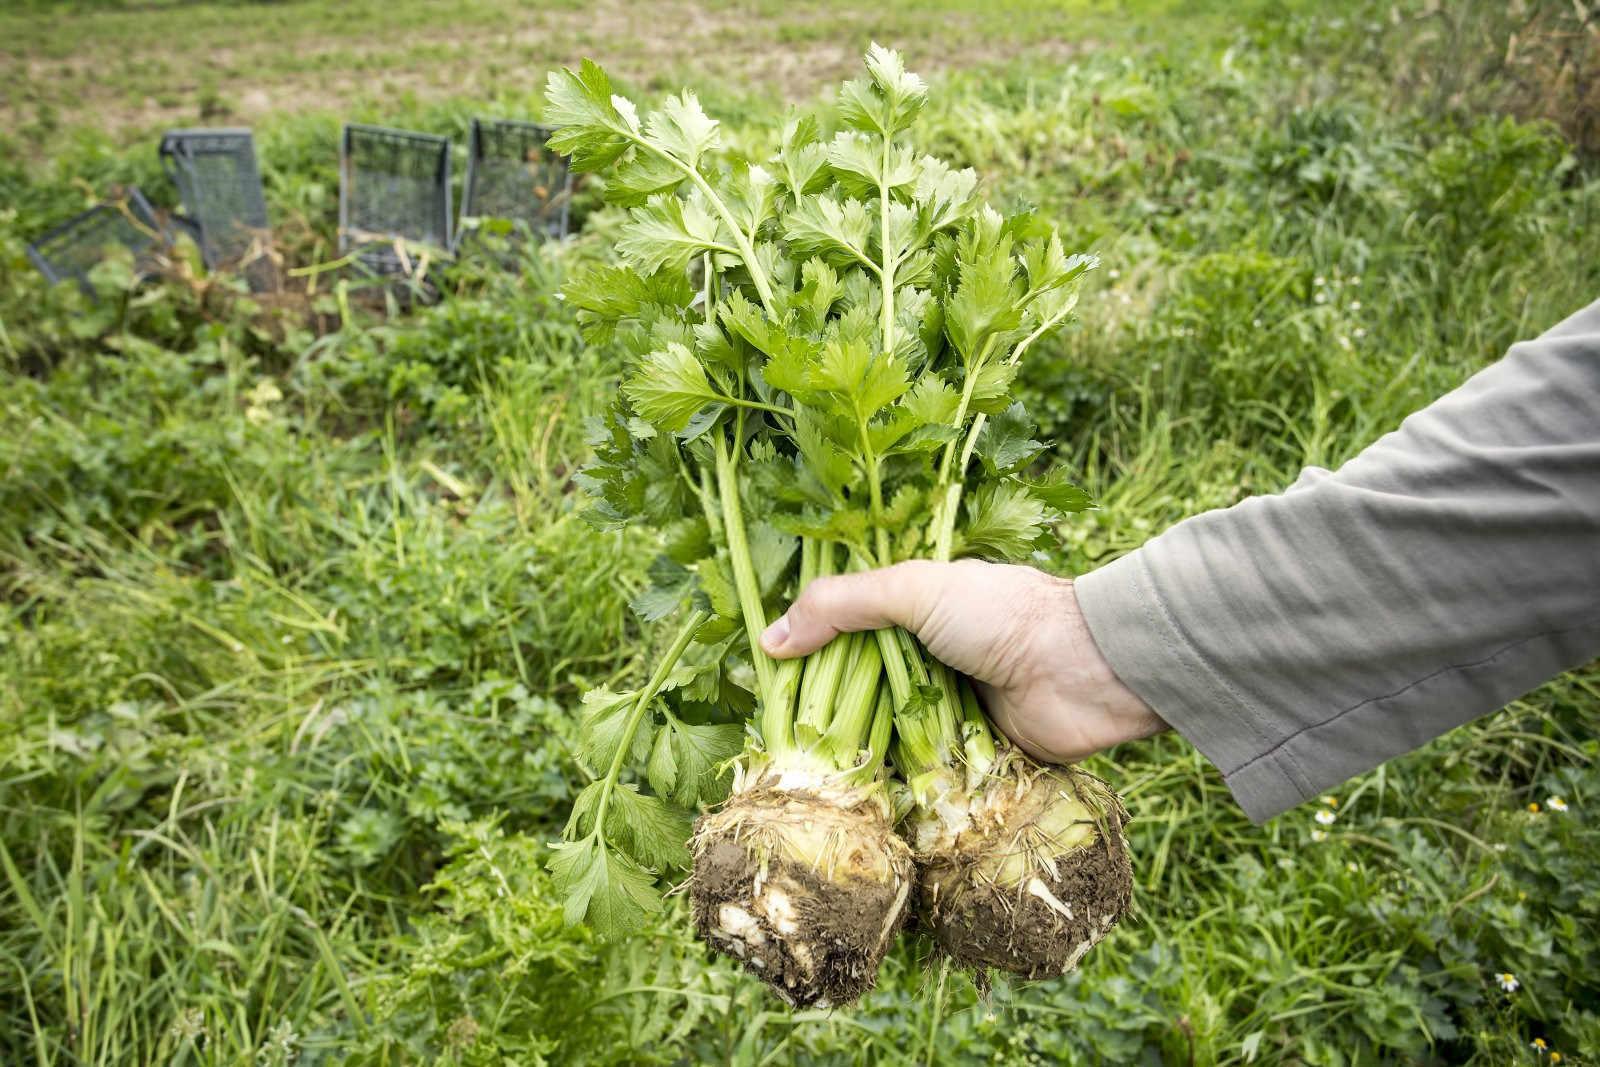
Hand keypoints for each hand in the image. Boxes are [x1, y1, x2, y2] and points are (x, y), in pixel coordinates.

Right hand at [760, 559, 1167, 763]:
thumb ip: (841, 607)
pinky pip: (922, 775)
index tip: (765, 681)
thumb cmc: (1004, 615)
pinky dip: (897, 785)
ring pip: (886, 736)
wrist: (1089, 671)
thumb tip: (769, 641)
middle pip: (859, 689)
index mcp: (916, 612)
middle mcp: (929, 659)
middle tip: (780, 741)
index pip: (845, 632)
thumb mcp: (914, 591)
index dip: (808, 655)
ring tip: (810, 778)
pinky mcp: (972, 757)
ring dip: (859, 754)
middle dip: (826, 713)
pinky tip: (859, 801)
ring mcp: (950, 709)